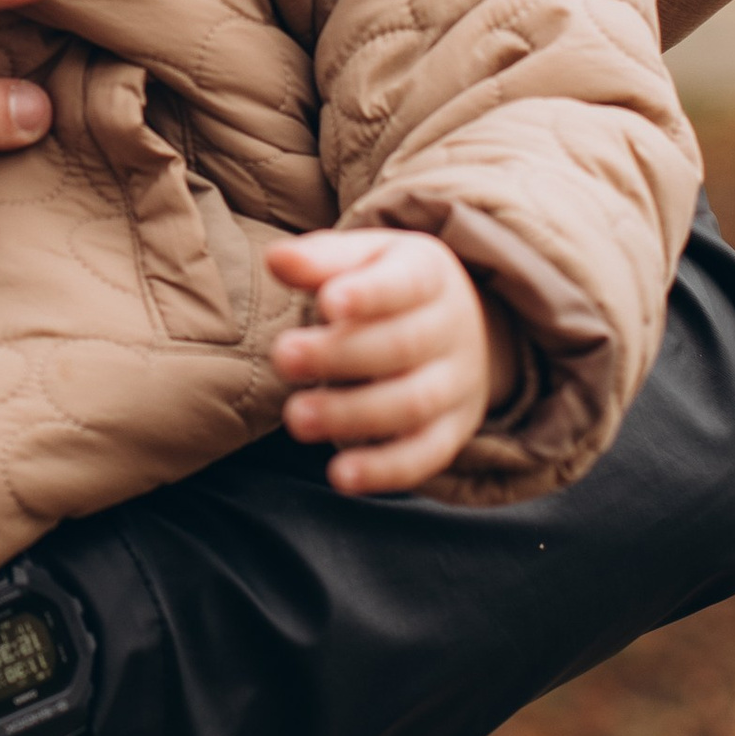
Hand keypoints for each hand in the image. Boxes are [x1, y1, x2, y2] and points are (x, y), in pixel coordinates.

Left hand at [266, 226, 512, 494]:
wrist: (457, 326)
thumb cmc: (389, 284)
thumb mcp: (364, 259)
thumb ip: (321, 261)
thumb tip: (277, 260)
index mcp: (430, 274)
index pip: (404, 284)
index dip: (369, 294)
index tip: (328, 303)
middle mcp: (451, 330)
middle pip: (402, 345)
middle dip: (341, 355)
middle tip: (283, 357)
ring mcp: (456, 384)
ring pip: (412, 404)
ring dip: (352, 415)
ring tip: (296, 418)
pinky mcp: (452, 431)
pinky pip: (426, 455)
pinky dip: (385, 470)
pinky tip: (341, 476)